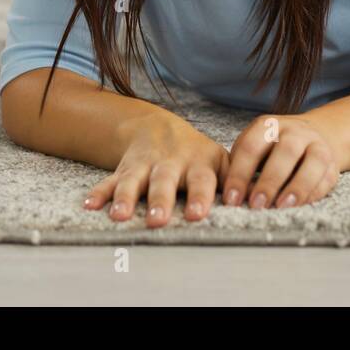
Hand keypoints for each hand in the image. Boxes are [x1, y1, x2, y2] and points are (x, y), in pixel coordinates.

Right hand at [83, 113, 229, 226]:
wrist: (159, 128)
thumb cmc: (197, 155)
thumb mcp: (220, 160)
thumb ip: (237, 180)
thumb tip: (259, 198)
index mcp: (198, 164)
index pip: (202, 181)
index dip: (200, 197)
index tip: (198, 214)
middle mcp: (170, 164)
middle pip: (164, 182)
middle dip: (160, 201)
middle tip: (157, 221)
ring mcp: (145, 166)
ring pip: (133, 181)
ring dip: (125, 197)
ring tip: (119, 215)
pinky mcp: (123, 169)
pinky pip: (108, 180)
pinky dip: (99, 193)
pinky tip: (90, 205)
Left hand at [222, 114, 343, 209]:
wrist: (313, 136)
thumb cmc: (273, 147)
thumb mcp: (255, 146)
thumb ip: (243, 165)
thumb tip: (232, 196)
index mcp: (269, 125)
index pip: (251, 147)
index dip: (240, 174)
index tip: (232, 199)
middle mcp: (295, 131)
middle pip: (285, 152)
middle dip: (269, 181)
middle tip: (256, 205)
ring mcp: (317, 145)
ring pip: (312, 163)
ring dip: (297, 187)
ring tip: (281, 207)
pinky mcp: (332, 163)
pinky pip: (326, 178)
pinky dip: (313, 193)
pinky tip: (299, 206)